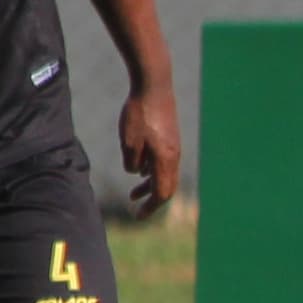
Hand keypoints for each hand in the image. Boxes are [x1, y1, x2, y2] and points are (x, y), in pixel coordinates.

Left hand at [118, 82, 181, 213]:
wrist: (154, 85)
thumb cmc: (139, 113)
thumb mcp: (128, 142)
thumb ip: (132, 162)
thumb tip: (137, 172)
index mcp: (165, 160)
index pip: (161, 193)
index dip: (150, 208)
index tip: (137, 216)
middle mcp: (174, 156)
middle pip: (167, 187)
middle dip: (152, 200)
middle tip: (136, 208)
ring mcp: (174, 146)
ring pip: (165, 174)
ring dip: (150, 185)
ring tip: (134, 191)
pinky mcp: (170, 136)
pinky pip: (164, 161)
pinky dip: (153, 171)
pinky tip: (139, 167)